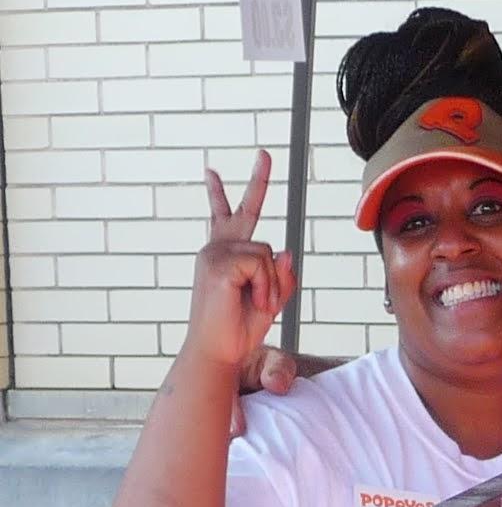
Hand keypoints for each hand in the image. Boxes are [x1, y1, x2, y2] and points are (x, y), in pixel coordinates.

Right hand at [186, 150, 295, 377]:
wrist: (219, 352)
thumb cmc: (239, 330)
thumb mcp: (269, 300)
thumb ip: (281, 277)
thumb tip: (287, 252)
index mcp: (226, 254)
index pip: (227, 218)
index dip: (223, 194)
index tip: (209, 171)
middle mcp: (217, 247)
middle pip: (245, 210)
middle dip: (258, 181)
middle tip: (265, 154)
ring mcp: (214, 253)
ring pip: (267, 252)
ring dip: (272, 284)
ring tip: (259, 305)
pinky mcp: (218, 264)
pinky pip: (262, 264)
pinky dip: (266, 287)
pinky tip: (254, 302)